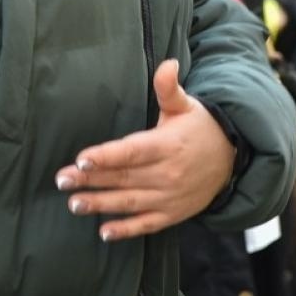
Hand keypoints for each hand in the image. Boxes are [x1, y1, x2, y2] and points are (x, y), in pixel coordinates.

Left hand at [54, 60, 235, 240]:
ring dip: (101, 204)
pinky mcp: (172, 213)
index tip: (82, 159)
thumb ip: (169, 88)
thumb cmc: (200, 128)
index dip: (106, 156)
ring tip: (75, 204)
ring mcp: (170, 197)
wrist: (232, 158)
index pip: (132, 151)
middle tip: (62, 180)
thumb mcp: (185, 105)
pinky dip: (126, 230)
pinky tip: (104, 233)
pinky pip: (147, 224)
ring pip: (130, 202)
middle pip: (124, 177)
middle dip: (91, 179)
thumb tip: (168, 63)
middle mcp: (168, 173)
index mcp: (168, 145)